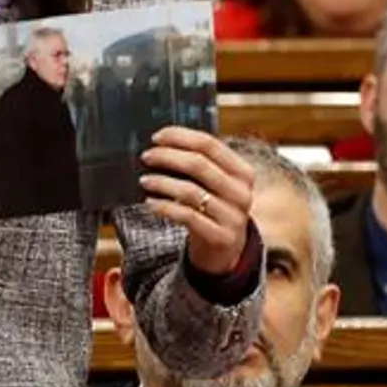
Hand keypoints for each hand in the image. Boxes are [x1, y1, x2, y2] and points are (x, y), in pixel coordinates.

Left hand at [139, 126, 254, 275]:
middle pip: (199, 164)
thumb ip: (200, 164)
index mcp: (242, 172)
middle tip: (146, 157)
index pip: (210, 145)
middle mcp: (241, 193)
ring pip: (191, 191)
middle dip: (167, 156)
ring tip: (144, 180)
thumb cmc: (213, 208)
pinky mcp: (220, 237)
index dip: (180, 137)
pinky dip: (165, 207)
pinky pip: (187, 216)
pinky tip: (151, 203)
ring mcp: (233, 216)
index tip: (156, 137)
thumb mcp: (215, 185)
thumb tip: (161, 143)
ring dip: (162, 183)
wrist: (226, 249)